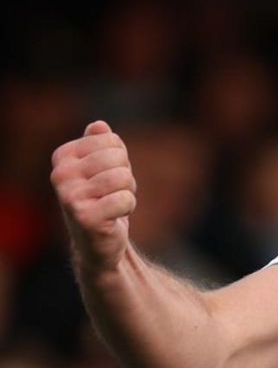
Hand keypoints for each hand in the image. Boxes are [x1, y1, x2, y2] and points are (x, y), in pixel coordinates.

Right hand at [51, 121, 136, 272]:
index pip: (110, 139)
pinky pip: (125, 199)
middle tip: (112, 192)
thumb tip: (99, 126)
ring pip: (123, 177)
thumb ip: (100, 143)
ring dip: (127, 192)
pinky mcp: (84, 216)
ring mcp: (69, 196)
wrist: (98, 241)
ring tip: (112, 204)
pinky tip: (113, 217)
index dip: (120, 159)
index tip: (106, 175)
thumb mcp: (102, 166)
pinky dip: (127, 207)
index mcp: (62, 156)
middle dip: (125, 175)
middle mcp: (60, 174)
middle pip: (117, 157)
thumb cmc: (103, 198)